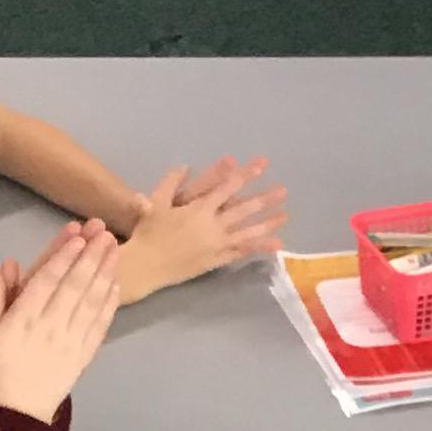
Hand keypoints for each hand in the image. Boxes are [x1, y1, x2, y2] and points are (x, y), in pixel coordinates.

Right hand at [0, 220, 119, 420]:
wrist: (16, 412)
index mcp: (24, 319)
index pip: (47, 281)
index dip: (64, 257)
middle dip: (92, 257)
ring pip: (92, 302)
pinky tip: (116, 285)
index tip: (79, 237)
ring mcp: (71, 341)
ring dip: (105, 274)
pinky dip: (109, 304)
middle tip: (106, 234)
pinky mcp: (84, 355)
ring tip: (115, 251)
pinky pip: (100, 326)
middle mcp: (51, 326)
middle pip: (75, 286)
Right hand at [116, 155, 285, 301]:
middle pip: (244, 210)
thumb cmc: (148, 233)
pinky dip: (257, 248)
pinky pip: (241, 253)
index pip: (226, 188)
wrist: (146, 265)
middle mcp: (212, 226)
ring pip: (248, 233)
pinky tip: (273, 244)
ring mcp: (216, 245)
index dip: (244, 175)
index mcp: (199, 209)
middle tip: (283, 190)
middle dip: (264, 199)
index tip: (261, 166)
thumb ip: (170, 182)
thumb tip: (184, 165)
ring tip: (285, 216)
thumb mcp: (156, 203)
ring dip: (268, 224)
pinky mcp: (216, 260)